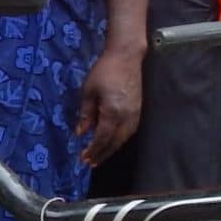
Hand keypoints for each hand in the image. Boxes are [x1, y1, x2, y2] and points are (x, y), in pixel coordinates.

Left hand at [76, 44, 143, 165]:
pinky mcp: (138, 110)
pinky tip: (112, 142)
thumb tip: (81, 133)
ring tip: (99, 156)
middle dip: (101, 154)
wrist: (126, 57)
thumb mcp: (88, 92)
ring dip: (111, 149)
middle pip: (114, 143)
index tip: (83, 159)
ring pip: (123, 139)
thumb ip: (85, 114)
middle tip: (89, 163)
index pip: (102, 139)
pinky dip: (119, 140)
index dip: (93, 150)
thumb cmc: (104, 71)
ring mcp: (135, 115)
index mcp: (112, 113)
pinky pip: (129, 132)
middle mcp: (126, 118)